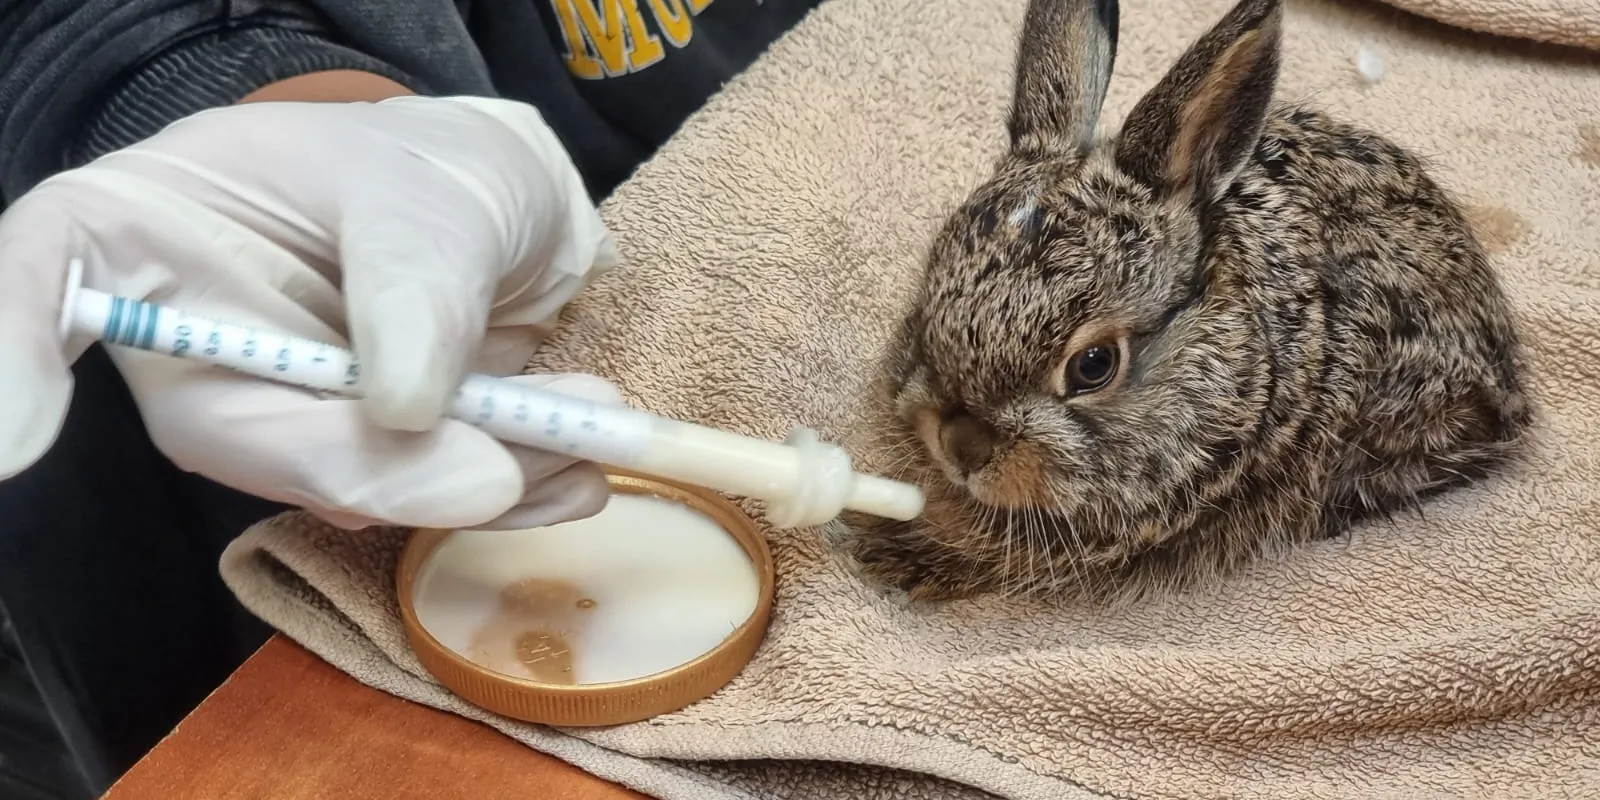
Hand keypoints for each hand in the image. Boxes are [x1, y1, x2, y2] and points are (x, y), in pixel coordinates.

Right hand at [0, 94, 619, 530]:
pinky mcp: (356, 462)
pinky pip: (416, 500)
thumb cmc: (429, 173)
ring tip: (581, 442)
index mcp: (155, 228)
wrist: (498, 218)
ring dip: (468, 484)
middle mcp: (195, 338)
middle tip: (495, 472)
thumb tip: (405, 402)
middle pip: (230, 429)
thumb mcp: (433, 185)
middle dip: (364, 467)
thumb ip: (416, 274)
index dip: (7, 356)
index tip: (10, 443)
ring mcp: (274, 412)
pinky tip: (578, 475)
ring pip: (339, 482)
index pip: (42, 279)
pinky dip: (509, 497)